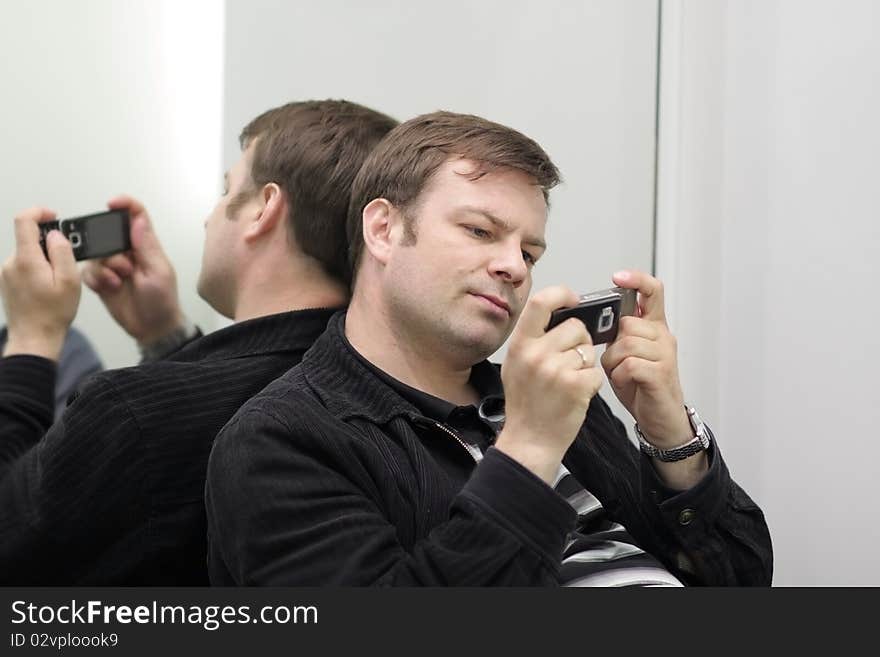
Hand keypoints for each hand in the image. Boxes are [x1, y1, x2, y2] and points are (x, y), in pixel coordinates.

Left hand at [0, 207, 80, 360]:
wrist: (34, 338)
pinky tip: (49, 287)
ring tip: (59, 281)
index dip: (39, 212)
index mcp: (26, 260)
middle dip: (50, 244)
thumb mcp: (70, 281)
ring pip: (29, 254)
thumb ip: (63, 252)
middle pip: (29, 239)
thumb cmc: (52, 314)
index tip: (52, 216)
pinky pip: (25, 266)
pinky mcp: (8, 282)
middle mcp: (11, 263)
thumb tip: (57, 235)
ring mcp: (7, 273)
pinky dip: (39, 270)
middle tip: (67, 261)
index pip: (24, 220)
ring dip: (45, 260)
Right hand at [82, 195, 184, 345]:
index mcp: (146, 245)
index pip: (136, 216)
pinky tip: (108, 288)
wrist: (152, 328)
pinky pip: (89, 271)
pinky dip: (96, 279)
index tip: (111, 204)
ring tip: (118, 281)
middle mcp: (128, 252)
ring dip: (106, 267)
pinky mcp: (101, 280)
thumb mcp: (158, 272)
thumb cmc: (162, 300)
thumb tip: (138, 219)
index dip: (125, 205)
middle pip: (108, 234)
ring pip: (97, 254)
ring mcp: (113, 266)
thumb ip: (146, 246)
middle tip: (124, 267)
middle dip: (110, 248)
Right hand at [496, 286, 604, 483]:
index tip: (573, 299)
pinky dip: (591, 383)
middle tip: (569, 361)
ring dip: (585, 364)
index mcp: (520, 345)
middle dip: (580, 341)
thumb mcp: (516, 365)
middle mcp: (536, 354)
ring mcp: (557, 370)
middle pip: (575, 327)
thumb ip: (533, 339)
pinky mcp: (576, 385)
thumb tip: (557, 314)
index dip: (562, 294)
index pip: (541, 302)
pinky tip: (576, 394)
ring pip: (588, 350)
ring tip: (569, 381)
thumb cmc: (525, 404)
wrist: (530, 440)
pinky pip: (595, 371)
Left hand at [600, 270, 690, 447]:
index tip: (618, 277)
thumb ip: (618, 336)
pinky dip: (621, 375)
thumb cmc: (641, 386)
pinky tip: (626, 382)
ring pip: (626, 344)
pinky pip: (630, 364)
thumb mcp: (626, 355)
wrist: (661, 418)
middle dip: (613, 343)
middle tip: (617, 361)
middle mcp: (662, 336)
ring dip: (615, 362)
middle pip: (627, 323)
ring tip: (621, 374)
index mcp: (654, 327)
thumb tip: (594, 323)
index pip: (652, 291)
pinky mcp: (661, 373)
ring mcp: (664, 354)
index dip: (636, 280)